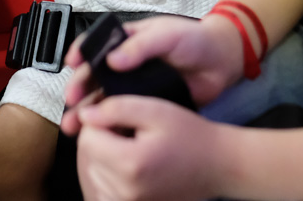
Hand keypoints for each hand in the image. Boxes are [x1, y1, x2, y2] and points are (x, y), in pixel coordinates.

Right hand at [61, 15, 242, 136]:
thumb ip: (140, 46)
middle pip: (94, 76)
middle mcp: (126, 63)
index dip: (80, 53)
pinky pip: (124, 115)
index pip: (95, 45)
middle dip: (79, 89)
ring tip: (74, 127)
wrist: (223, 61)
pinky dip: (110, 125)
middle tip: (72, 103)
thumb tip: (112, 61)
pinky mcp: (147, 105)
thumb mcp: (167, 35)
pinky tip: (100, 135)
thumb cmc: (194, 39)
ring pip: (104, 99)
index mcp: (127, 41)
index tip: (71, 64)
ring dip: (88, 111)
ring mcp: (135, 86)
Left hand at [75, 96, 220, 200]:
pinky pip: (101, 192)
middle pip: (87, 157)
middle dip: (100, 140)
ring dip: (103, 158)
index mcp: (130, 164)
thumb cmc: (191, 136)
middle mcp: (124, 191)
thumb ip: (116, 108)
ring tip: (131, 148)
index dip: (100, 122)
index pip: (87, 138)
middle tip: (128, 132)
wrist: (217, 165)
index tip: (120, 119)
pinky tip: (126, 166)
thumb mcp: (156, 110)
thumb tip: (85, 115)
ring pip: (91, 175)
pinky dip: (107, 178)